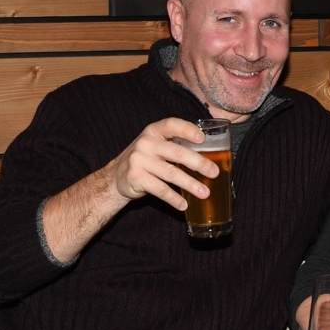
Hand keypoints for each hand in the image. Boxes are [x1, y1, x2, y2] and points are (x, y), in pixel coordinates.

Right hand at [105, 117, 219, 210]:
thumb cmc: (145, 159)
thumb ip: (176, 146)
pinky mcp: (136, 178)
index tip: (202, 138)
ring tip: (205, 193)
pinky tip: (184, 205)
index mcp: (153, 131)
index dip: (187, 130)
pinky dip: (174, 199)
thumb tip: (211, 157)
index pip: (171, 125)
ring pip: (171, 174)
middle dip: (199, 163)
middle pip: (177, 153)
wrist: (115, 177)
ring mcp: (139, 160)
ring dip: (190, 184)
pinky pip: (160, 189)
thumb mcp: (156, 146)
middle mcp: (146, 143)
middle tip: (214, 172)